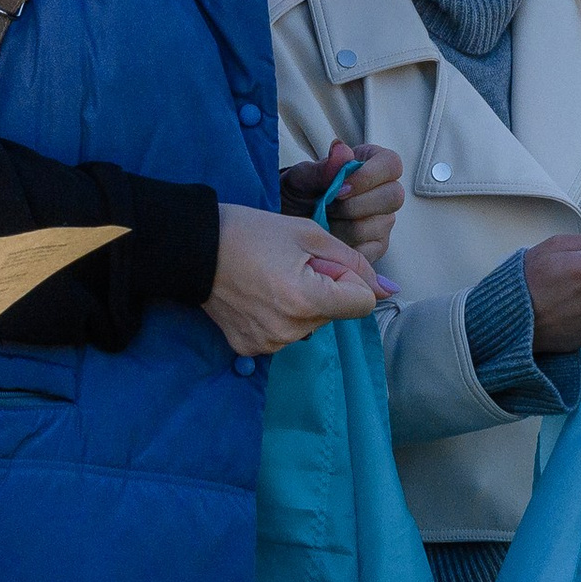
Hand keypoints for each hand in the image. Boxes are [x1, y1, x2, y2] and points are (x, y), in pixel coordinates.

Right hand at [206, 204, 382, 355]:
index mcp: (306, 300)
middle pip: (335, 314)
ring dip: (302, 304)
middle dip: (324, 289)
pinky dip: (279, 316)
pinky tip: (257, 296)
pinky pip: (284, 334)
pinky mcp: (250, 349)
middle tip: (289, 265)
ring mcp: (268, 344)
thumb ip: (353, 262)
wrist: (193, 247)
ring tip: (270, 279)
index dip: (347, 278)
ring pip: (311, 325)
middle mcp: (290, 330)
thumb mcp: (308, 233)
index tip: (320, 262)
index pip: (362, 303)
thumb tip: (388, 290)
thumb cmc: (250, 232)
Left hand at [278, 141, 404, 272]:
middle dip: (354, 205)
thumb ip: (323, 167)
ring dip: (343, 226)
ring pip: (377, 226)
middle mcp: (385, 192)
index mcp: (373, 164)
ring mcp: (383, 220)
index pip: (391, 164)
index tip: (340, 187)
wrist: (289, 221)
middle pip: (393, 197)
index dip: (368, 176)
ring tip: (324, 221)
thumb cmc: (299, 193)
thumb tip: (341, 150)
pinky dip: (345, 246)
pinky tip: (330, 238)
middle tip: (327, 206)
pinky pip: (370, 250)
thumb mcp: (302, 177)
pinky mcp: (377, 246)